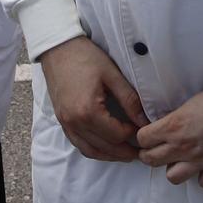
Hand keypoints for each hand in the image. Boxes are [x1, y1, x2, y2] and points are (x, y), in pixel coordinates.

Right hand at [38, 36, 147, 161]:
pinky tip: (106, 147)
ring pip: (91, 150)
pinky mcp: (62, 120)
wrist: (57, 47)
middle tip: (141, 151)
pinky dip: (94, 150)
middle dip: (124, 151)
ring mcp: (66, 123)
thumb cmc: (85, 57)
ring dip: (110, 155)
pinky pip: (79, 144)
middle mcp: (74, 122)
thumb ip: (130, 100)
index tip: (144, 130)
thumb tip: (144, 120)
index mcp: (88, 111)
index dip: (133, 135)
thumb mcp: (112, 75)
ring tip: (126, 154)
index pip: (117, 135)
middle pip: (105, 147)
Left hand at [135, 85, 202, 186]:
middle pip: (151, 160)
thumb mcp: (191, 101)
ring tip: (180, 160)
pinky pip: (202, 183)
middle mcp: (182, 146)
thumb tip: (168, 124)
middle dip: (149, 155)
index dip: (143, 137)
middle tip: (155, 150)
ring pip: (172, 177)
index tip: (148, 136)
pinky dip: (202, 176)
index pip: (142, 139)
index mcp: (174, 126)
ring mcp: (200, 161)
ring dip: (174, 169)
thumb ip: (177, 118)